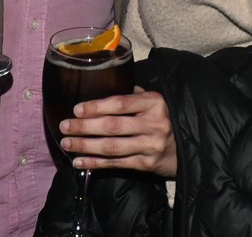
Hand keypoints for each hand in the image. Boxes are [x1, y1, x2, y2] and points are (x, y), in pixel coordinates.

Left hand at [58, 88, 176, 176]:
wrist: (187, 148)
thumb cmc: (164, 119)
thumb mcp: (154, 102)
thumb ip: (133, 95)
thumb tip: (103, 87)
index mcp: (154, 103)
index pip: (121, 103)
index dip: (97, 106)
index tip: (77, 109)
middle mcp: (154, 124)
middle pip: (112, 126)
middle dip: (84, 127)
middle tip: (64, 126)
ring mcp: (151, 146)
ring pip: (112, 147)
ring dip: (85, 146)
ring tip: (67, 143)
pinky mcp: (147, 165)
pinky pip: (116, 164)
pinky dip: (95, 163)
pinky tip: (79, 162)